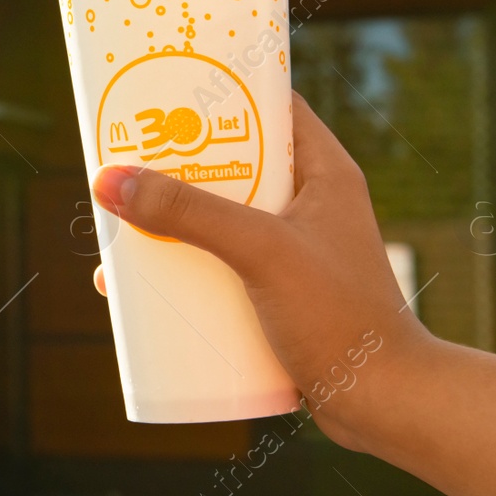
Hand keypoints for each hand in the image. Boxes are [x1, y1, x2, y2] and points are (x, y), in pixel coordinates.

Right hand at [90, 91, 430, 448]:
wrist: (386, 405)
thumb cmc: (342, 318)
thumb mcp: (260, 252)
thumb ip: (188, 213)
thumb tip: (110, 181)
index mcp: (324, 174)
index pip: (272, 106)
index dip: (221, 91)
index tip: (167, 90)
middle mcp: (311, 206)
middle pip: (233, 164)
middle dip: (177, 165)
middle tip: (126, 159)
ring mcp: (295, 253)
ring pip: (221, 220)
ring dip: (173, 224)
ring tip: (122, 230)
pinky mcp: (281, 296)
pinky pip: (222, 268)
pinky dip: (185, 271)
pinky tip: (145, 291)